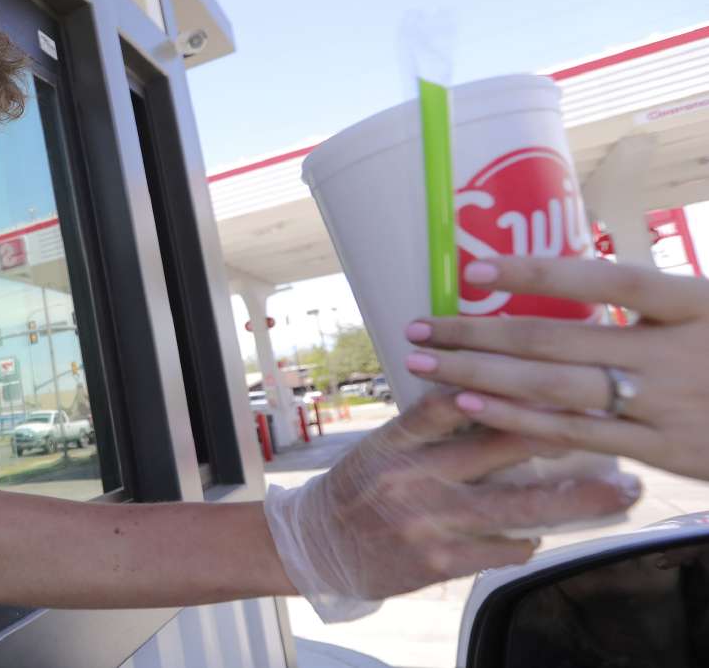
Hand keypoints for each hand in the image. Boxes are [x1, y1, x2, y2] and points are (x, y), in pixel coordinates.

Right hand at [263, 391, 638, 621]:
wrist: (318, 544)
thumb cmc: (361, 488)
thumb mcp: (384, 444)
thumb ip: (433, 427)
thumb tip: (501, 399)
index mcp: (396, 439)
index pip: (447, 402)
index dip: (500, 385)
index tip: (551, 373)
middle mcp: (413, 476)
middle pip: (498, 448)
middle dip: (559, 434)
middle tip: (605, 423)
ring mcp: (427, 521)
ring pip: (516, 508)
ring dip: (574, 500)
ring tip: (618, 492)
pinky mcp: (437, 562)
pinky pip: (501, 550)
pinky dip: (526, 540)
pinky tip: (539, 533)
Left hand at [404, 257, 708, 479]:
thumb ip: (661, 294)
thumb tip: (593, 277)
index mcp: (700, 304)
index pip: (607, 279)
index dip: (539, 271)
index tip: (474, 267)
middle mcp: (677, 354)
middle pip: (557, 338)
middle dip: (477, 332)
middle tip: (416, 326)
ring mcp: (666, 406)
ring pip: (554, 388)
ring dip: (480, 376)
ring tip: (423, 364)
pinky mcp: (662, 452)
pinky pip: (577, 434)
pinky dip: (519, 420)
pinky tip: (471, 407)